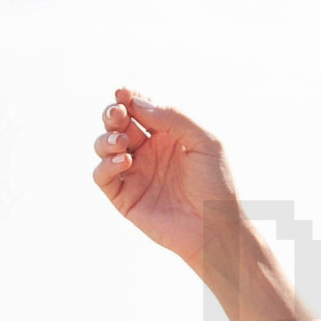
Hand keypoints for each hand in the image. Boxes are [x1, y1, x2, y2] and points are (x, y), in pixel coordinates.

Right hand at [91, 87, 238, 268]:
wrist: (216, 227)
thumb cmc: (217, 184)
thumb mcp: (205, 143)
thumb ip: (174, 118)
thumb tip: (137, 103)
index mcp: (168, 135)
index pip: (140, 109)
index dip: (128, 98)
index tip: (123, 92)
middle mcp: (148, 151)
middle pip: (118, 124)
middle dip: (113, 114)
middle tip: (118, 113)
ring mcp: (135, 173)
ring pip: (104, 146)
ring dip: (107, 138)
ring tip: (123, 142)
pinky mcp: (125, 197)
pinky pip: (103, 176)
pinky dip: (106, 164)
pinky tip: (125, 161)